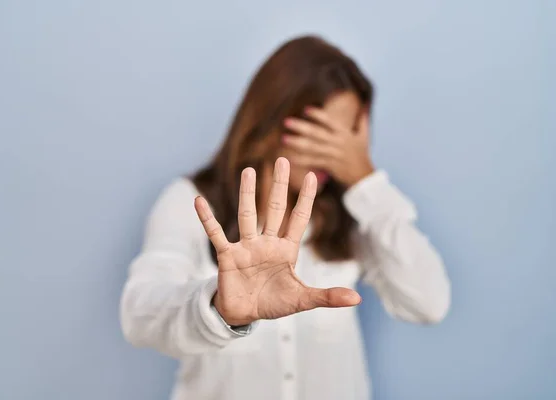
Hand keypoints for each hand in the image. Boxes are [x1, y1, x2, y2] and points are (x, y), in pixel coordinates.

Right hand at [194, 157, 361, 325]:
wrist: (245, 315)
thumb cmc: (274, 303)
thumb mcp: (302, 300)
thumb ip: (327, 296)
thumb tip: (357, 299)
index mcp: (286, 250)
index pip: (298, 219)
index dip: (305, 198)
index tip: (312, 176)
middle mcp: (266, 243)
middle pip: (274, 209)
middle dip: (278, 185)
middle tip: (281, 159)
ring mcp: (246, 247)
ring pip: (247, 214)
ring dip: (247, 193)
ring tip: (249, 170)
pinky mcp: (227, 255)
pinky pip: (215, 233)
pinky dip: (207, 218)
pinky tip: (199, 200)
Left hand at [283, 107, 374, 186]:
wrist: (363, 176)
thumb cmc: (362, 155)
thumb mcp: (364, 137)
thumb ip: (362, 121)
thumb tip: (365, 107)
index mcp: (344, 133)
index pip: (329, 121)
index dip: (317, 115)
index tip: (305, 109)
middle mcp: (337, 142)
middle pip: (316, 133)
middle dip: (300, 126)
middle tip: (286, 121)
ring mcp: (332, 154)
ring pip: (312, 147)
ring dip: (297, 143)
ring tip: (284, 138)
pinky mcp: (329, 165)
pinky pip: (313, 162)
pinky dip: (302, 160)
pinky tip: (290, 158)